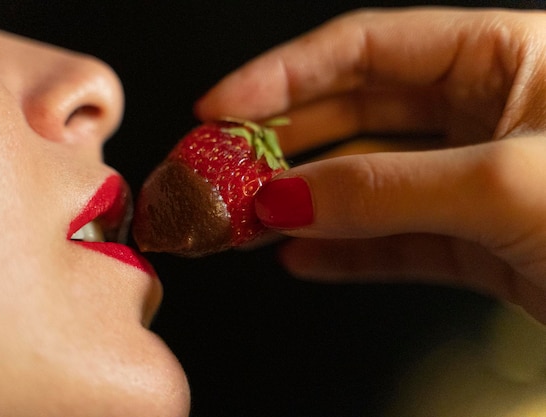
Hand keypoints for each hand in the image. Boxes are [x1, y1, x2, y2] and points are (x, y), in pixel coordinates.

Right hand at [194, 7, 545, 322]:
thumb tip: (290, 198)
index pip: (364, 49)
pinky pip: (392, 241)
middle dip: (282, 146)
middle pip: (352, 118)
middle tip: (221, 172)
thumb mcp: (506, 182)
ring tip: (246, 221)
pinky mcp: (476, 242)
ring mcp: (472, 180)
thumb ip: (387, 189)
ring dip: (303, 204)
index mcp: (501, 56)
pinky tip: (300, 258)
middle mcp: (482, 112)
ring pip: (365, 184)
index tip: (222, 106)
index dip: (283, 76)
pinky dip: (343, 253)